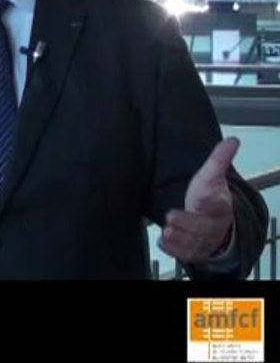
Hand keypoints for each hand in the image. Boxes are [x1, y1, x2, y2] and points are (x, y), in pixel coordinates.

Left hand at [158, 137, 237, 262]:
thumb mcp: (211, 175)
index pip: (216, 204)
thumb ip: (219, 159)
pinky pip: (185, 254)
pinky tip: (163, 242)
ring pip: (194, 243)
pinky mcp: (193, 250)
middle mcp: (212, 224)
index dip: (210, 201)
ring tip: (166, 232)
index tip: (201, 198)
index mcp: (218, 205)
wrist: (214, 220)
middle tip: (170, 217)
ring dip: (179, 239)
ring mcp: (203, 239)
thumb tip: (232, 140)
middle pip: (203, 227)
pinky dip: (174, 251)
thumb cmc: (209, 195)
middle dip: (187, 223)